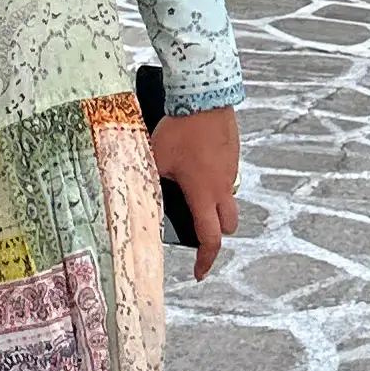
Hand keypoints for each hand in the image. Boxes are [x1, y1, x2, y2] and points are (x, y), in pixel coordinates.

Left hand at [153, 106, 242, 279]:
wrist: (205, 98)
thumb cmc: (180, 130)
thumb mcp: (156, 158)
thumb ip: (149, 180)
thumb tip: (136, 196)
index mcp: (204, 194)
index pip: (210, 238)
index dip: (206, 260)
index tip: (198, 272)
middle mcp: (223, 187)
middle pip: (228, 225)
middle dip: (215, 234)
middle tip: (197, 231)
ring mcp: (231, 170)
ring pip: (228, 200)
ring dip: (214, 206)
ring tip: (190, 193)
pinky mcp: (233, 154)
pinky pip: (226, 177)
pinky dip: (214, 182)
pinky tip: (195, 166)